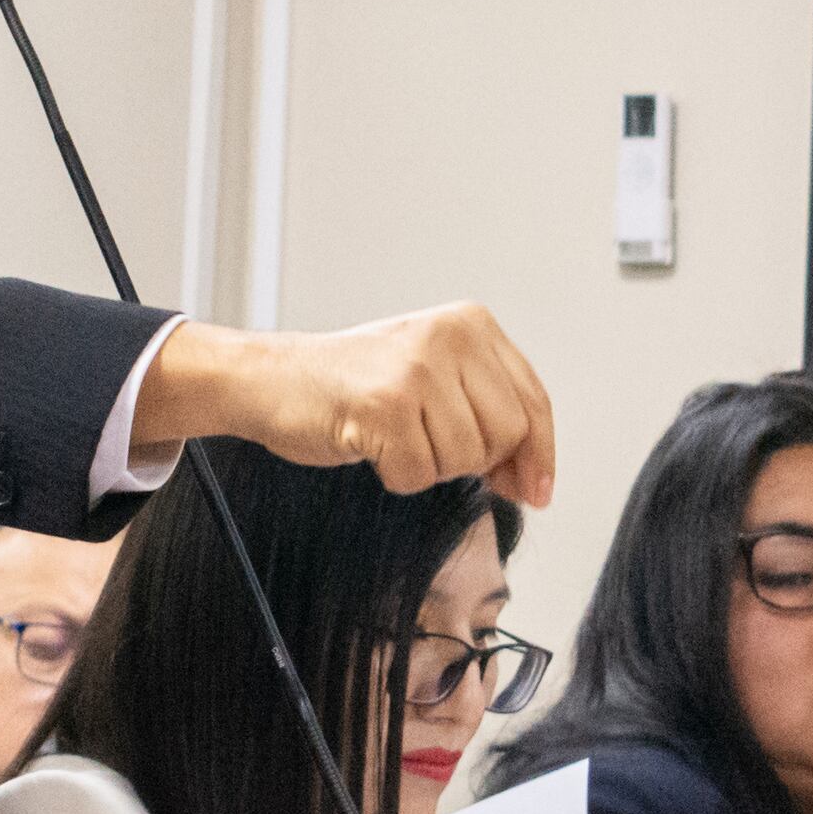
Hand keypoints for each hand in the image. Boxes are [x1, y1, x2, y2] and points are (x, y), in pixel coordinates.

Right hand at [137, 305, 555, 505]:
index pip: (533, 400)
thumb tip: (532, 478)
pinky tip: (372, 445)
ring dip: (428, 466)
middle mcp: (450, 338)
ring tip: (394, 437)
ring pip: (465, 461)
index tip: (536, 489)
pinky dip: (396, 476)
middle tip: (427, 445)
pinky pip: (419, 475)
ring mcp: (418, 369)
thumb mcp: (434, 378)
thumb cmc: (351, 384)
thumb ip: (487, 411)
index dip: (540, 454)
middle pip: (507, 436)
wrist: (272, 379)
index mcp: (470, 324)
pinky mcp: (387, 405)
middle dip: (472, 461)